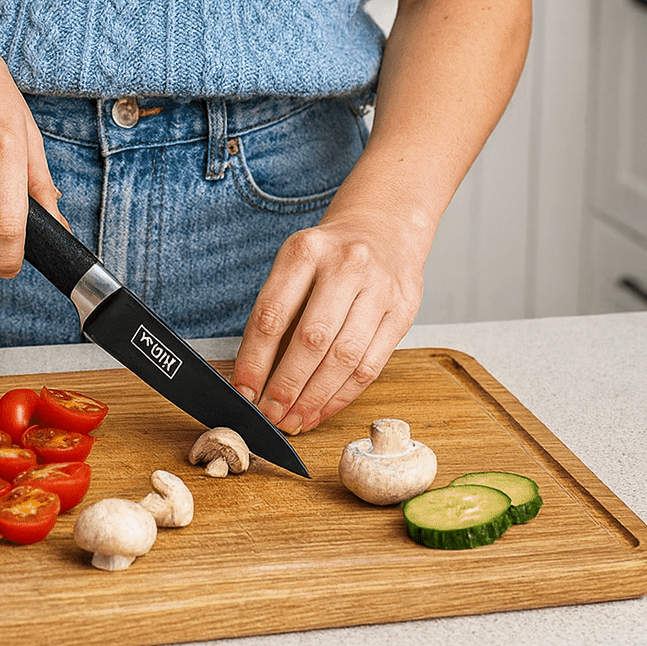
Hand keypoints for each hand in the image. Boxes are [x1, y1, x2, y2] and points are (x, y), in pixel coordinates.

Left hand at [231, 204, 427, 434]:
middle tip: (271, 415)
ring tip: (295, 420)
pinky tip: (324, 408)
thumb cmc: (329, 254)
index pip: (272, 314)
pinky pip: (371, 365)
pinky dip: (343, 395)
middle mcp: (345, 266)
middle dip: (287, 386)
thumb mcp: (296, 263)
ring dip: (315, 398)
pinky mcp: (403, 312)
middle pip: (311, 340)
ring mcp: (379, 289)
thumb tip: (254, 378)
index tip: (244, 390)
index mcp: (306, 251)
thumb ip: (278, 313)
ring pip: (344, 358)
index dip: (255, 360)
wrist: (384, 225)